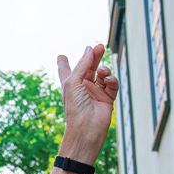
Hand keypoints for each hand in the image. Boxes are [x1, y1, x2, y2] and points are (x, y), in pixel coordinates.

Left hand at [56, 45, 117, 161]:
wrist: (87, 127)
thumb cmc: (75, 106)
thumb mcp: (74, 81)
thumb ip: (83, 64)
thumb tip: (90, 48)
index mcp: (70, 84)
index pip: (66, 71)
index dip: (63, 63)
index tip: (61, 56)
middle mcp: (82, 87)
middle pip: (89, 67)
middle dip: (94, 57)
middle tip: (100, 47)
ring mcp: (95, 93)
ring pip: (102, 74)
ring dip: (104, 70)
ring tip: (102, 72)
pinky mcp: (107, 99)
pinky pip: (112, 84)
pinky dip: (111, 80)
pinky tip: (108, 80)